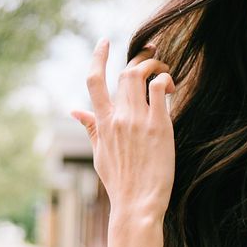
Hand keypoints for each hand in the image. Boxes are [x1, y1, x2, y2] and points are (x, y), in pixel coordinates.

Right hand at [70, 39, 175, 220]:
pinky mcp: (160, 126)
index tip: (104, 41)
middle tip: (153, 53)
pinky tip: (172, 86)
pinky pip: (161, 88)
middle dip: (140, 57)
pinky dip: (166, 79)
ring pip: (142, 75)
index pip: (94, 82)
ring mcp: (138, 120)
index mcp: (103, 123)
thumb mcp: (100, 154)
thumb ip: (91, 128)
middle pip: (125, 73)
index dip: (98, 57)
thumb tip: (74, 111)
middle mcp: (119, 117)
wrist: (137, 204)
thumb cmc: (120, 182)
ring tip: (165, 70)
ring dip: (155, 64)